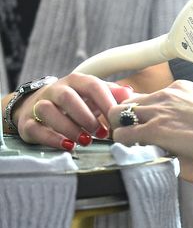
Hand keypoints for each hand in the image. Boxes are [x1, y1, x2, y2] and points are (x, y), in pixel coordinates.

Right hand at [12, 73, 133, 149]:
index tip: (116, 118)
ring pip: (48, 111)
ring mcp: (38, 105)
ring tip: (86, 140)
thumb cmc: (76, 102)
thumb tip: (130, 93)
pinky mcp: (28, 122)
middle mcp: (55, 90)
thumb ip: (112, 94)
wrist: (38, 106)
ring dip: (69, 127)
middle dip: (86, 116)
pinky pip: (35, 128)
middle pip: (67, 97)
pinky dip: (52, 138)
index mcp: (75, 82)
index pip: (92, 85)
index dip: (106, 101)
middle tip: (101, 132)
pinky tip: (68, 146)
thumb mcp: (94, 96)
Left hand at [109, 80, 192, 191]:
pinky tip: (130, 149)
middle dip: (125, 117)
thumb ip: (192, 115)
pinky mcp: (155, 129)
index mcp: (182, 89)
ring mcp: (159, 111)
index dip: (141, 109)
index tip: (140, 119)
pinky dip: (122, 142)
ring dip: (120, 129)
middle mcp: (166, 95)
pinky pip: (124, 134)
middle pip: (129, 101)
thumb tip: (186, 127)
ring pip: (119, 114)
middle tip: (129, 133)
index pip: (149, 94)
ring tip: (128, 142)